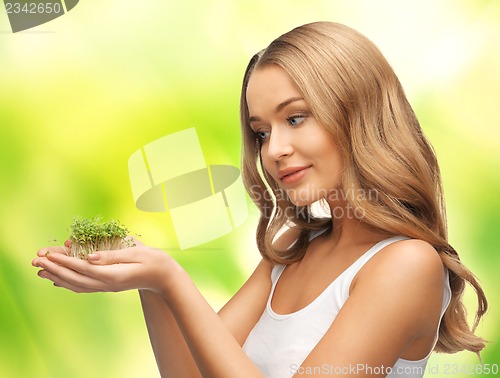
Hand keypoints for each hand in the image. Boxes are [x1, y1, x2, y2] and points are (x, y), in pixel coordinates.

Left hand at [32, 240, 177, 294]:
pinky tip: (58, 280)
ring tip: (40, 270)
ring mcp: (107, 287)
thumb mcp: (136, 253)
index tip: (49, 255)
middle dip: (54, 269)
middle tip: (36, 261)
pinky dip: (68, 283)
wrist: (164, 277)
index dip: (65, 261)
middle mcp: (107, 284)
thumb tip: (89, 257)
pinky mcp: (107, 286)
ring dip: (57, 277)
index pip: (84, 268)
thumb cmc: (154, 261)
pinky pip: (83, 287)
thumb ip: (112, 255)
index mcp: (114, 275)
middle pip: (75, 279)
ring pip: (76, 285)